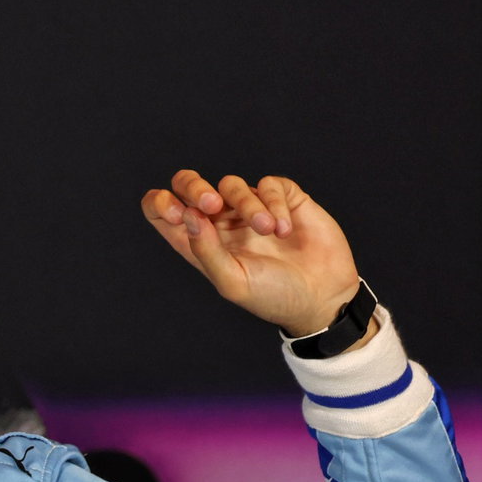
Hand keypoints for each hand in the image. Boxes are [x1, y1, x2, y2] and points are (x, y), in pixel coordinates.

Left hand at [141, 171, 367, 338]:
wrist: (322, 297)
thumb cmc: (273, 296)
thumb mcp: (233, 281)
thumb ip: (206, 250)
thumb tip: (188, 215)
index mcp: (199, 242)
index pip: (161, 211)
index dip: (160, 204)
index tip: (179, 213)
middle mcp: (220, 222)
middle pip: (189, 184)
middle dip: (193, 186)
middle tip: (212, 205)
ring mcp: (249, 208)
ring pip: (232, 184)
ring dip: (248, 205)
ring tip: (266, 231)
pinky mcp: (282, 199)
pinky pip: (269, 185)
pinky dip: (274, 203)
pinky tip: (284, 229)